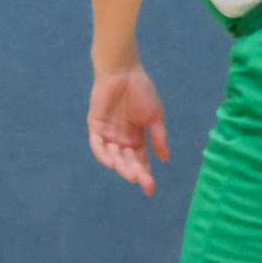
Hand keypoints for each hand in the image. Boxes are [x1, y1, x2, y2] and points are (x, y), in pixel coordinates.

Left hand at [87, 63, 169, 194]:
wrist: (124, 72)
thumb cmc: (141, 91)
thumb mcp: (154, 116)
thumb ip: (158, 137)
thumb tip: (166, 158)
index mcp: (136, 139)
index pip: (140, 162)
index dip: (145, 175)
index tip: (150, 190)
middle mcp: (121, 139)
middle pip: (127, 162)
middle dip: (134, 172)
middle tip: (141, 181)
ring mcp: (108, 133)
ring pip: (112, 156)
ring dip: (120, 165)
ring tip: (129, 174)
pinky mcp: (95, 126)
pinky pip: (97, 144)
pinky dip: (103, 154)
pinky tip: (111, 162)